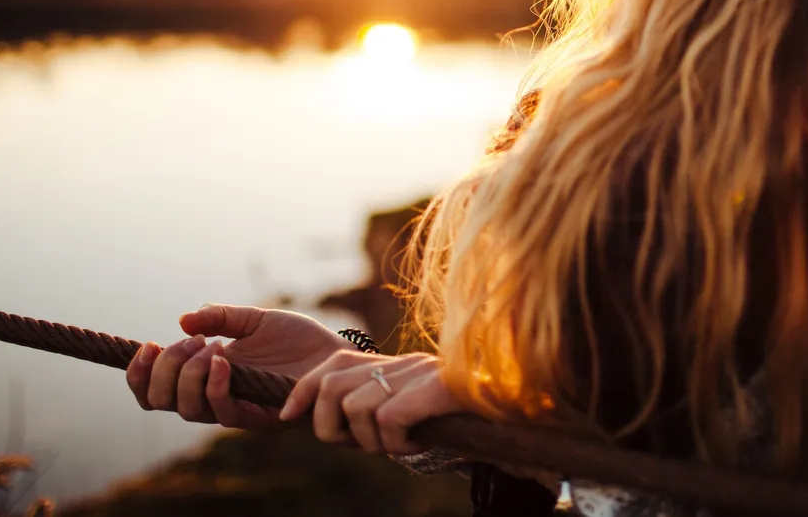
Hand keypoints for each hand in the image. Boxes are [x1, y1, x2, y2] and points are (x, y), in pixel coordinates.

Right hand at [125, 304, 354, 428]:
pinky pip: (222, 412)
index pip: (154, 390)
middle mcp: (212, 396)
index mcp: (204, 375)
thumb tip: (182, 320)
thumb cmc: (298, 339)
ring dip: (188, 375)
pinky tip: (225, 360)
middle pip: (160, 402)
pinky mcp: (257, 416)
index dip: (139, 374)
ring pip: (186, 409)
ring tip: (211, 347)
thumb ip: (219, 317)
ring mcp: (233, 408)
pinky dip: (215, 385)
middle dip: (164, 369)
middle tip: (191, 342)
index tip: (149, 344)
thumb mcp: (254, 319)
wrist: (335, 354)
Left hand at [279, 351, 463, 453]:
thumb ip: (377, 410)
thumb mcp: (412, 415)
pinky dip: (396, 443)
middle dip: (330, 428)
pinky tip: (416, 444)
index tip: (286, 417)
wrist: (521, 414)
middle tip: (359, 445)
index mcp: (394, 365)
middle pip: (332, 387)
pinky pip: (390, 420)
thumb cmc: (464, 425)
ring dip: (370, 441)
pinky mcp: (440, 388)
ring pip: (357, 408)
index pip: (330, 365)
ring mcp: (422, 374)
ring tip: (397, 445)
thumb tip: (328, 423)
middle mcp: (405, 363)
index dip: (301, 392)